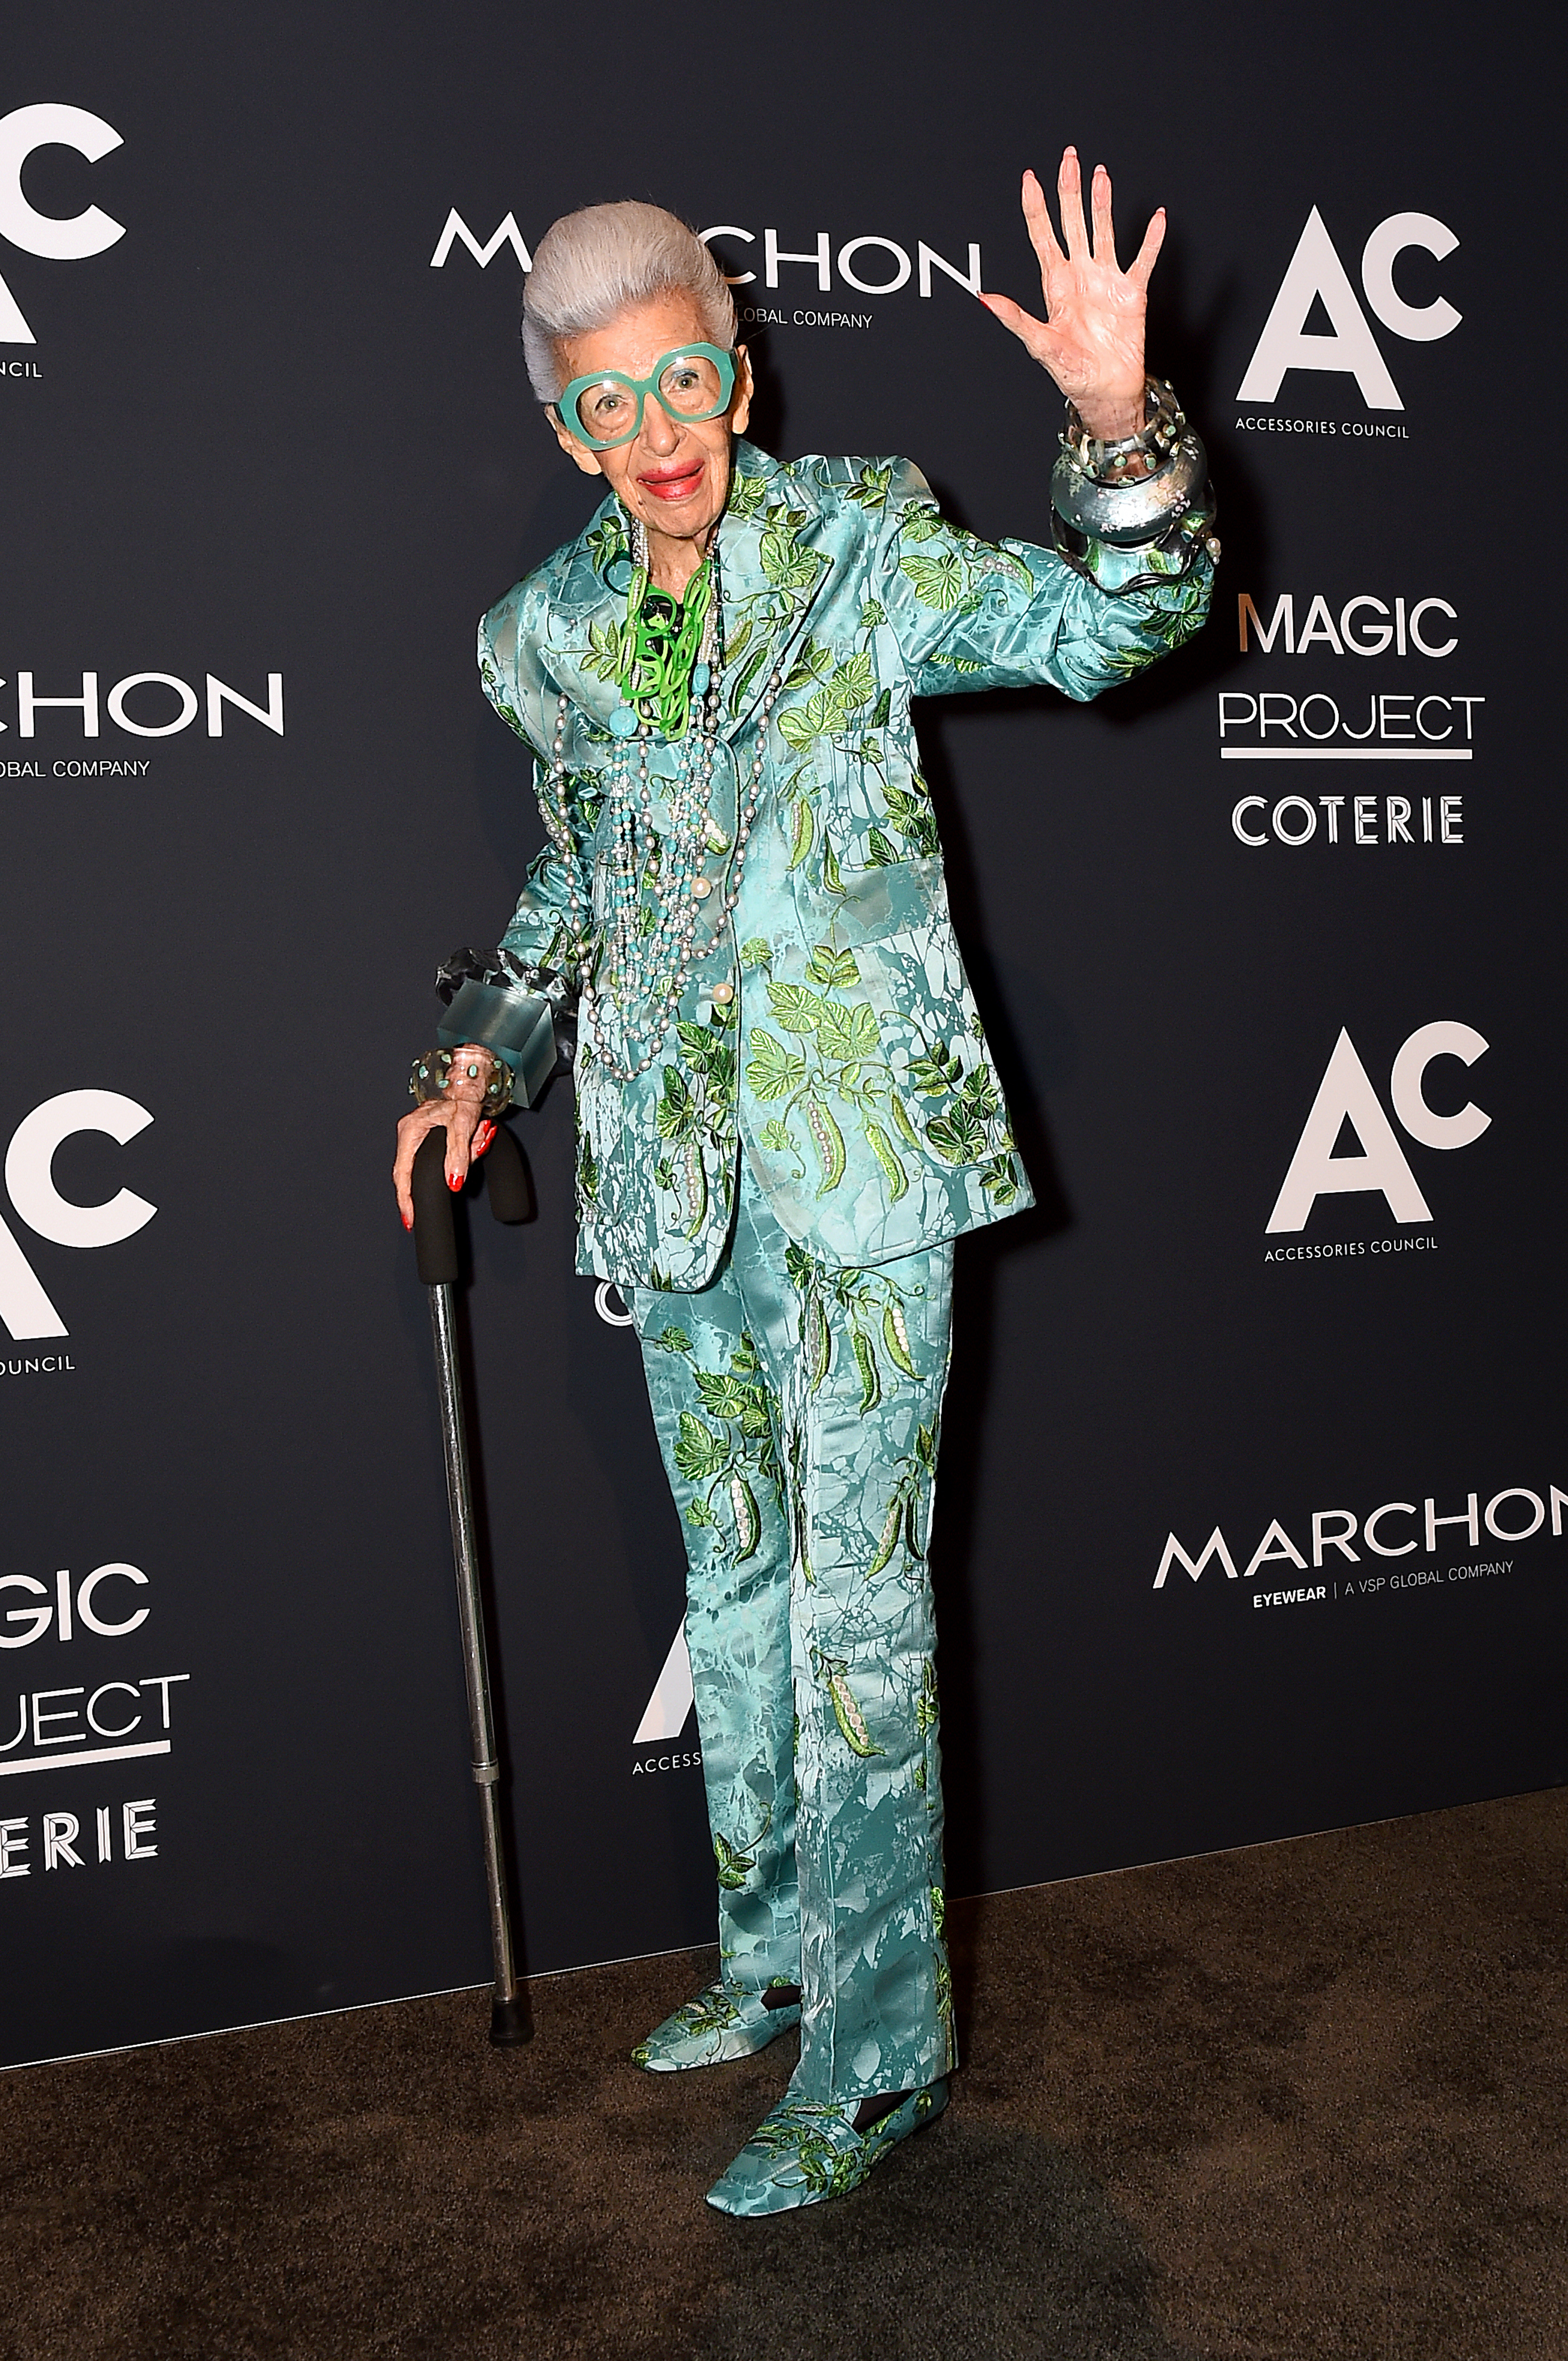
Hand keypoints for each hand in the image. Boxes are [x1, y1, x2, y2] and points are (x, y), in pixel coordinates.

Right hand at [392, 1045, 496, 1228]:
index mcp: (410, 1130)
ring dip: (461, 1158)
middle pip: (421, 1170)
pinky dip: (463, 1153)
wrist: (473, 1076)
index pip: (403, 1174)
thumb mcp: (464, 1123)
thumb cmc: (465, 1093)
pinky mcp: (434, 1135)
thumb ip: (458, 1153)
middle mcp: (411, 1133)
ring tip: (476, 1138)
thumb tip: (453, 1182)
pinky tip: (475, 1140)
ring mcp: (420, 1135)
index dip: (406, 1199)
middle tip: (465, 1166)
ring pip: (437, 1163)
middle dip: (446, 1173)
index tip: (410, 1219)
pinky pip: (445, 1154)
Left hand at [979, 148, 1163, 441]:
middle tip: (1069, 158)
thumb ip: (1014, 319)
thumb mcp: (1040, 345)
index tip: (1029, 179)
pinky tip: (1156, 219)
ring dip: (1102, 203)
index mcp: (1055, 285)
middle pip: (1073, 222)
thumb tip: (985, 299)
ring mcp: (1105, 280)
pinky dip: (1151, 240)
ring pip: (1103, 230)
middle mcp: (1080, 275)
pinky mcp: (1132, 292)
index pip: (1042, 236)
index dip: (1035, 207)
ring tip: (1100, 175)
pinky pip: (1143, 260)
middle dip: (1069, 189)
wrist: (1104, 392)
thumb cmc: (1072, 372)